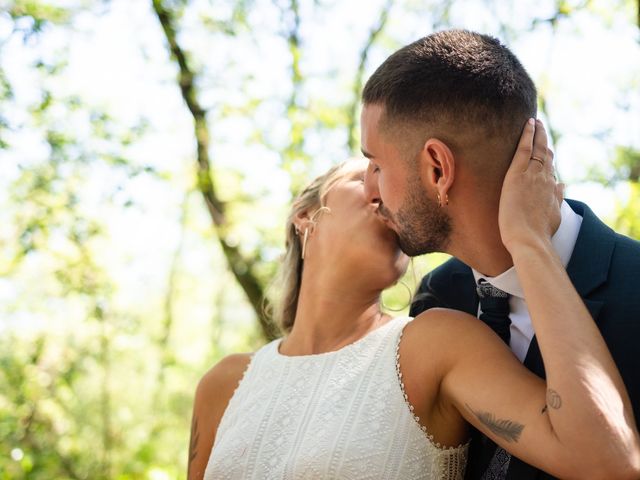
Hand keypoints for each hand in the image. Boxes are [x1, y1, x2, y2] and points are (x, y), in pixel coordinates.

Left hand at [498, 119, 563, 253]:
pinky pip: (525, 149)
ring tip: (535, 122)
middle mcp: (545, 180)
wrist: (529, 239)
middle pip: (546, 156)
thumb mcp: (553, 215)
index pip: (550, 170)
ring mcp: (533, 175)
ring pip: (537, 149)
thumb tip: (562, 185)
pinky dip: (528, 134)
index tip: (547, 150)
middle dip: (544, 141)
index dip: (548, 158)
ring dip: (537, 134)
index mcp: (551, 190)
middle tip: (541, 127)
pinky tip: (529, 123)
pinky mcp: (518, 174)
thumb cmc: (537, 233)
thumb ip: (557, 198)